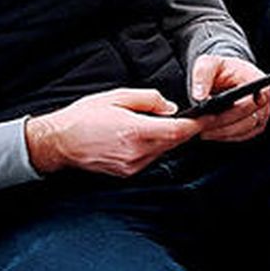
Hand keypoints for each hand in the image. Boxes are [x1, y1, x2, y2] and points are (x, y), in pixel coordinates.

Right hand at [25, 89, 197, 176]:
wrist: (59, 142)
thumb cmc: (85, 116)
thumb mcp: (118, 96)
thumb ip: (150, 100)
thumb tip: (171, 108)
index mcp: (136, 132)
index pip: (178, 131)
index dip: (197, 124)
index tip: (210, 116)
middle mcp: (136, 153)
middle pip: (174, 143)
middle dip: (185, 130)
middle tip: (196, 117)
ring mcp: (131, 166)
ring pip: (163, 151)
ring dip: (168, 139)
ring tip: (163, 123)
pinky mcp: (126, 173)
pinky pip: (150, 158)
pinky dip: (154, 147)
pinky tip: (145, 136)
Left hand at [188, 54, 269, 142]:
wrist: (222, 78)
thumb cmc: (219, 69)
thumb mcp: (208, 64)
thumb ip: (202, 75)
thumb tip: (199, 96)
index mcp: (256, 79)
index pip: (260, 94)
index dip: (247, 105)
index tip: (224, 111)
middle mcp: (262, 98)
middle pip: (249, 116)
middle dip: (224, 122)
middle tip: (203, 124)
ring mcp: (260, 114)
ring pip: (244, 129)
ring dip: (223, 132)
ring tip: (202, 130)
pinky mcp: (253, 126)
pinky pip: (240, 136)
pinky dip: (225, 136)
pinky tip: (209, 133)